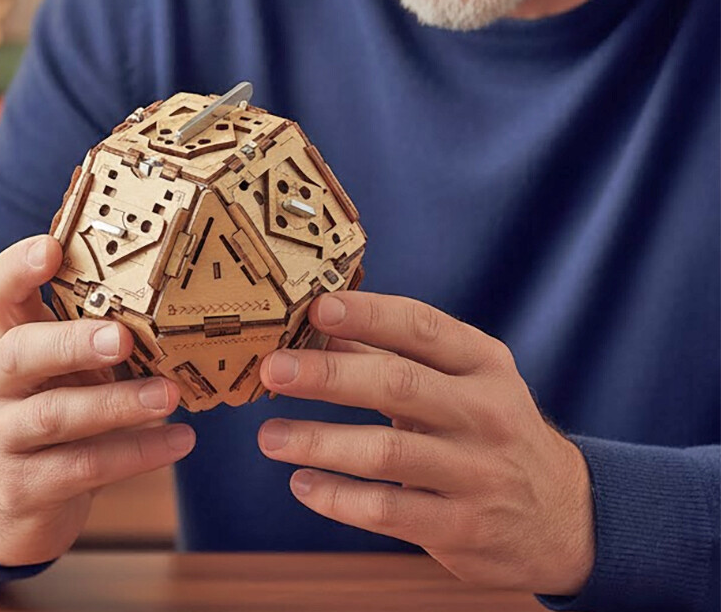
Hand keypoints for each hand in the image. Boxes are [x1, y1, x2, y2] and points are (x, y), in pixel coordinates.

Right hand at [0, 234, 195, 566]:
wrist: (10, 507)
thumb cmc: (55, 409)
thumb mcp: (63, 365)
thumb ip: (96, 329)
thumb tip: (175, 290)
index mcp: (6, 338)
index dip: (18, 267)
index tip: (51, 248)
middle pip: (19, 353)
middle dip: (71, 342)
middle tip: (121, 338)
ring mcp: (1, 437)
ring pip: (55, 415)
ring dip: (118, 403)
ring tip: (170, 395)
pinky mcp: (24, 488)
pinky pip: (82, 468)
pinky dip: (135, 453)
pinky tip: (179, 440)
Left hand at [257, 292, 593, 594]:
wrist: (564, 517)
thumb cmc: (488, 429)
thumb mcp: (464, 380)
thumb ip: (395, 352)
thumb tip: (320, 323)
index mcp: (484, 363)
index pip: (422, 327)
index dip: (369, 315)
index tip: (318, 307)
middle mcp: (486, 413)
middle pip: (398, 385)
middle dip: (330, 375)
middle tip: (274, 369)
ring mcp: (478, 473)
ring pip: (389, 453)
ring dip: (321, 442)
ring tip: (270, 436)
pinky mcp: (464, 528)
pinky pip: (391, 511)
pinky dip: (340, 498)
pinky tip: (303, 483)